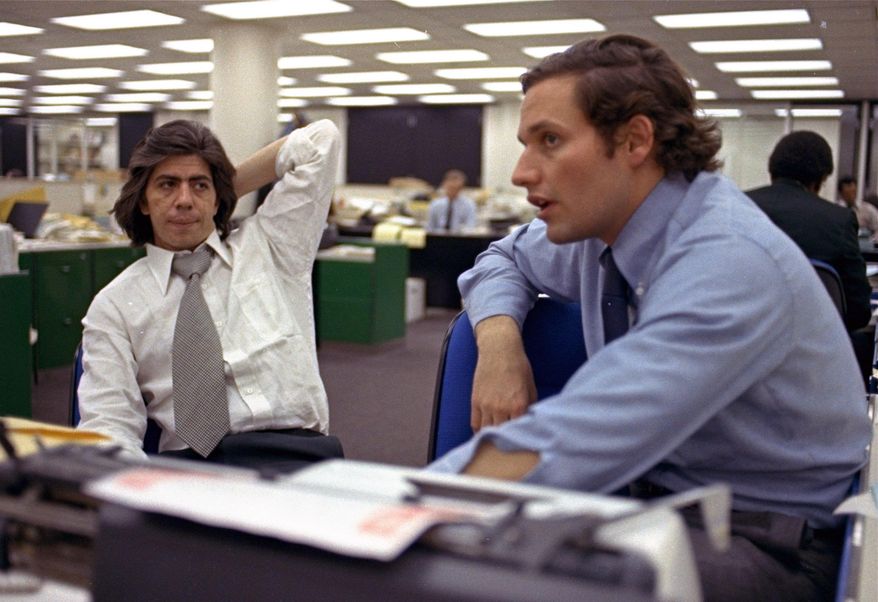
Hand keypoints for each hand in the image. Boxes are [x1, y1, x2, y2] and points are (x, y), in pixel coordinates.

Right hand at [471, 316, 536, 430]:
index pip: (520, 431)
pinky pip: (475, 424)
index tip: (523, 441)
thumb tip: (530, 421)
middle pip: (502, 435)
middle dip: (507, 440)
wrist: (499, 349)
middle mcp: (501, 408)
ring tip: (497, 440)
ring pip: (487, 432)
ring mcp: (486, 405)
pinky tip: (486, 432)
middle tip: (510, 444)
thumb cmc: (518, 366)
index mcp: (519, 405)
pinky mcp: (475, 401)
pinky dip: (480, 430)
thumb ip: (531, 406)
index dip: (522, 437)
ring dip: (492, 436)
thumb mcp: (531, 386)